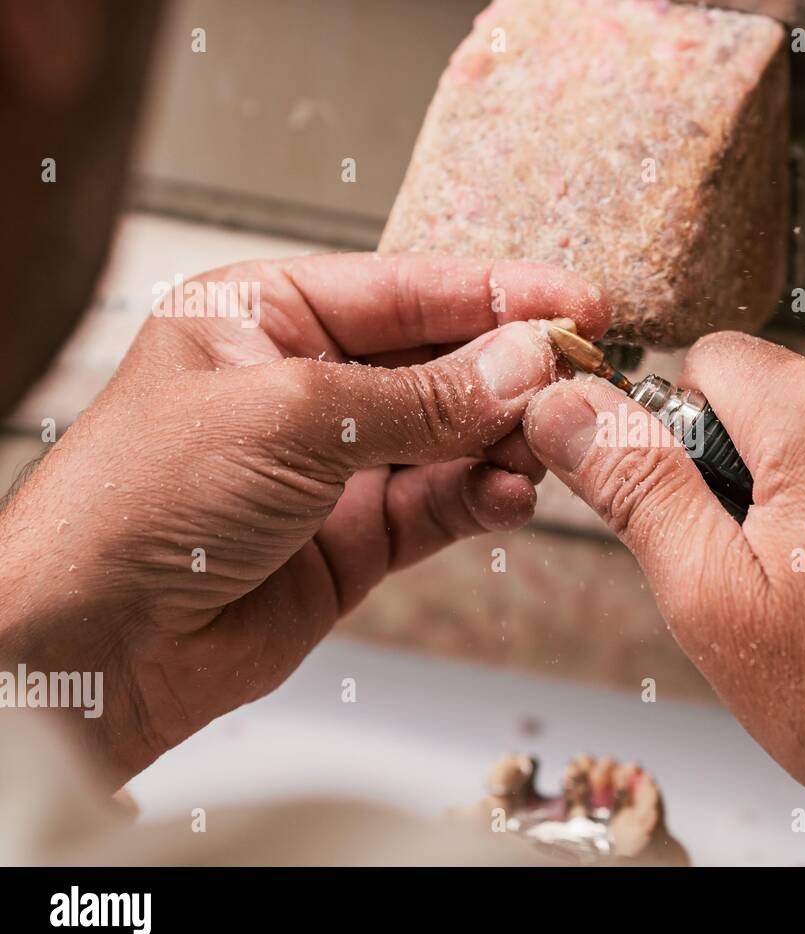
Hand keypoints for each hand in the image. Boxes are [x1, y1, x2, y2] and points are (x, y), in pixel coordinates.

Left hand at [0, 253, 607, 784]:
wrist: (96, 644)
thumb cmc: (140, 500)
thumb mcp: (294, 415)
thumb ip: (424, 396)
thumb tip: (524, 363)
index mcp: (268, 315)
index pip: (407, 289)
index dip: (499, 295)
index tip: (578, 305)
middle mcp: (307, 384)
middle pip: (439, 362)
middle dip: (511, 372)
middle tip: (580, 379)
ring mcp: (335, 464)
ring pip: (452, 438)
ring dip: (503, 442)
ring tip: (546, 445)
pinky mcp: (356, 538)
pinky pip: (441, 506)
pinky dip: (482, 500)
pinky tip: (510, 496)